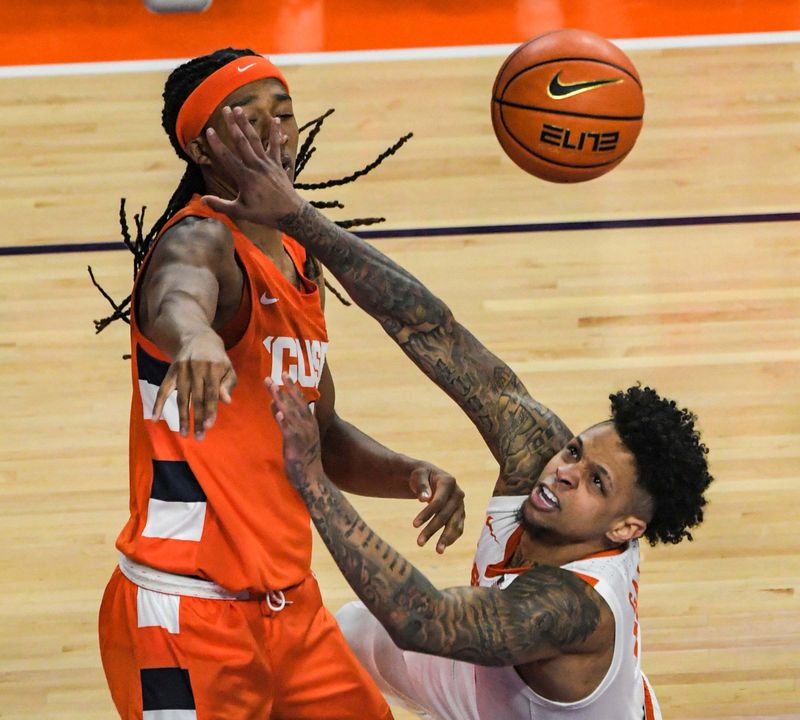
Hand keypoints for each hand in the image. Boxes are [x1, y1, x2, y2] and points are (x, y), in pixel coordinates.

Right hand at [152, 329, 236, 438]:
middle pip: (197, 398)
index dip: (211, 410)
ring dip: (182, 417)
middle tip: (199, 437)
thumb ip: (229, 384)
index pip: (212, 392)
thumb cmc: (217, 358)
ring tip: (185, 434)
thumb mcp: (228, 367)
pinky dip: (158, 404)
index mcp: (214, 367)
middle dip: (197, 419)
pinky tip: (155, 418)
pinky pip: (163, 389)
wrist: (198, 337)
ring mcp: (182, 370)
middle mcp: (196, 368)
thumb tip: (226, 401)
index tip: (209, 426)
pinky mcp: (171, 371)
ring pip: (181, 397)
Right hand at [202, 107, 303, 226]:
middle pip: (241, 142)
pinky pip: (276, 145)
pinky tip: (275, 119)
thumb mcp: (241, 212)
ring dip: (247, 123)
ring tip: (240, 109)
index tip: (209, 130)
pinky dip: (275, 133)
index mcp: (245, 177)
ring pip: (255, 140)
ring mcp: (268, 163)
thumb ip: (221, 205)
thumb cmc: (265, 214)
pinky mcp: (277, 164)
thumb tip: (202, 200)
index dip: (216, 144)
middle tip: (225, 109)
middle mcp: (256, 166)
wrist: (290, 214)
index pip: (227, 157)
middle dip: (232, 125)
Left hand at [267, 374, 323, 487]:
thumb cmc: (302, 456)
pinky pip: (289, 431)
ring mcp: (303, 434)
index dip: (292, 387)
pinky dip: (284, 421)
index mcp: (310, 422)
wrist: (311, 478)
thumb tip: (275, 403)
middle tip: (274, 375)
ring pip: (291, 413)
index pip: (301, 400)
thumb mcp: (294, 435)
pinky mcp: (296, 445)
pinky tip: (279, 413)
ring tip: (273, 388)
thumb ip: (285, 419)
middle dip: (284, 388)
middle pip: (295, 403)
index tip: (285, 374)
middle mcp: (308, 425)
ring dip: (281, 399)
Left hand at [409, 465, 465, 553]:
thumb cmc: (422, 475)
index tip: (413, 525)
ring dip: (446, 538)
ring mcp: (461, 505)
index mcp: (448, 482)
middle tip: (419, 543)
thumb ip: (421, 486)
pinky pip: (458, 528)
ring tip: (438, 551)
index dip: (427, 514)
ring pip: (455, 524)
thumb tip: (424, 499)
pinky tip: (442, 546)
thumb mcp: (418, 475)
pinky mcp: (460, 513)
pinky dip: (452, 538)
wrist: (431, 476)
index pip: (439, 501)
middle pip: (446, 515)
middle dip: (433, 530)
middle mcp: (458, 494)